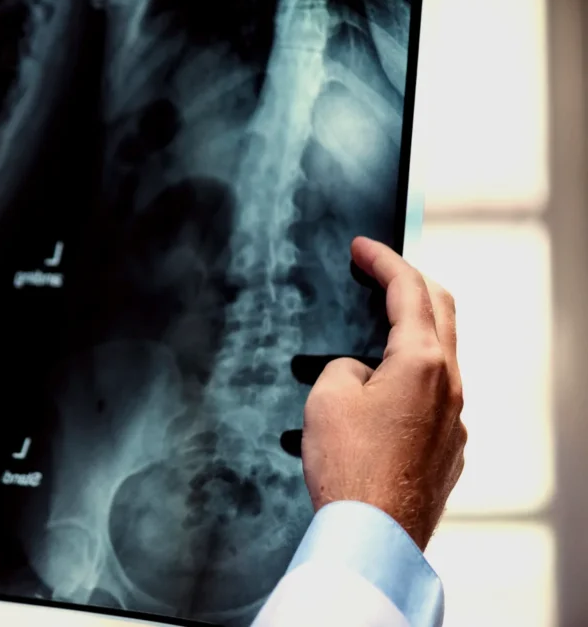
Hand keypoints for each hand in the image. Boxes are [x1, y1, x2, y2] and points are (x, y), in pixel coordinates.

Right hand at [301, 237, 466, 549]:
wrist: (373, 533)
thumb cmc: (349, 467)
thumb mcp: (327, 397)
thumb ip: (344, 366)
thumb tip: (359, 373)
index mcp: (423, 362)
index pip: (408, 291)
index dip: (383, 260)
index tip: (363, 247)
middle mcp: (449, 386)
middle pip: (441, 313)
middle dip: (410, 283)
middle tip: (379, 271)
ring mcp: (453, 420)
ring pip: (439, 357)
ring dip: (410, 333)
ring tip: (372, 334)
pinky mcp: (447, 449)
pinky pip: (432, 397)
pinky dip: (409, 377)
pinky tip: (378, 395)